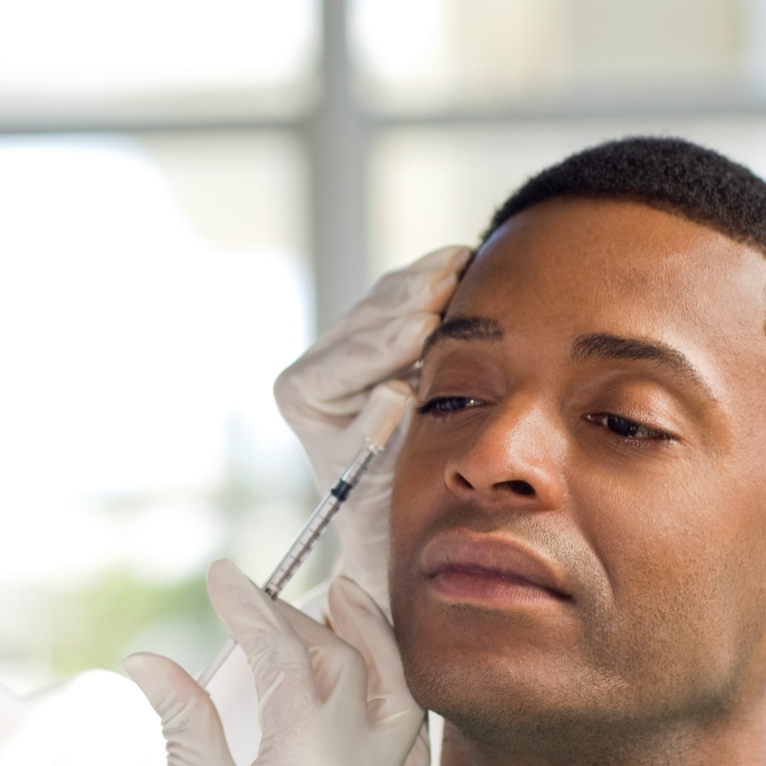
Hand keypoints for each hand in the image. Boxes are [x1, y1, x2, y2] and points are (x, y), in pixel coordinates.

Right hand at [125, 560, 430, 765]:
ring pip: (401, 697)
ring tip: (346, 602)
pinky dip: (398, 700)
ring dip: (376, 643)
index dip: (251, 608)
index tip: (223, 577)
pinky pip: (412, 744)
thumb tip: (147, 658)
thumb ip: (183, 714)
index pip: (284, 658)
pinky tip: (375, 677)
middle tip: (266, 594)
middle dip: (304, 617)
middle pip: (345, 665)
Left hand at [274, 245, 471, 607]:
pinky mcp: (375, 330)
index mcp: (302, 395)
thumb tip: (394, 389)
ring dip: (422, 279)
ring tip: (460, 261)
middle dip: (407, 299)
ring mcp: (344, 342)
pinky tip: (463, 260)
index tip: (425, 327)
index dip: (386, 344)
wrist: (388, 504)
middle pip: (363, 320)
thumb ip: (376, 430)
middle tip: (448, 279)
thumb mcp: (373, 472)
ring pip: (381, 301)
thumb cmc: (379, 497)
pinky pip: (400, 297)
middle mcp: (316, 362)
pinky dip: (431, 278)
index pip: (344, 362)